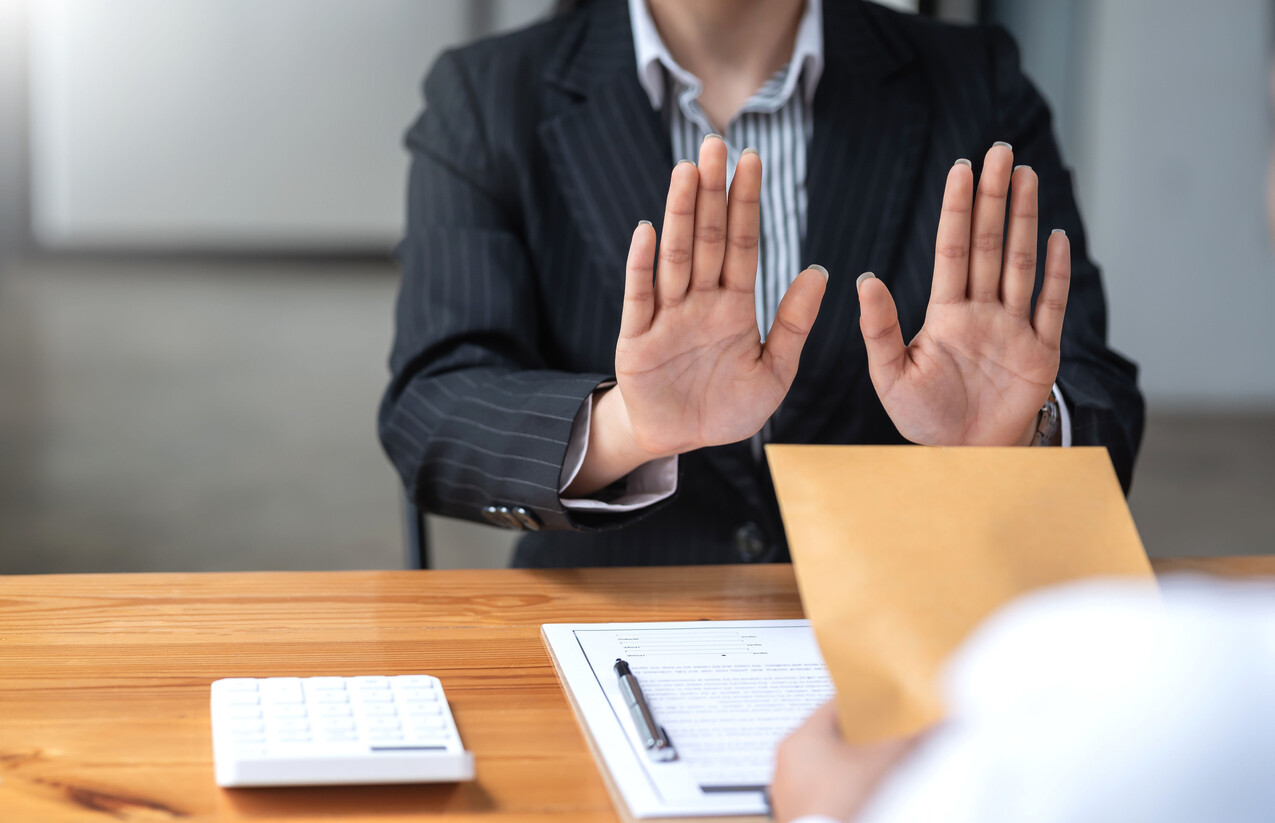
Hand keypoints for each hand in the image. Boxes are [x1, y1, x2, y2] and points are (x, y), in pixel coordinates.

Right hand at [565, 136, 826, 495]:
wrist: (683, 441)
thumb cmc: (729, 407)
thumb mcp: (774, 371)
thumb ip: (793, 324)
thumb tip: (820, 273)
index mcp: (734, 306)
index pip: (742, 244)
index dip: (746, 203)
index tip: (751, 160)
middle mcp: (699, 301)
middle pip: (707, 238)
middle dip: (712, 192)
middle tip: (714, 144)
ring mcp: (666, 317)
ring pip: (675, 257)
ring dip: (681, 214)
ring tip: (686, 171)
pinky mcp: (637, 340)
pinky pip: (640, 297)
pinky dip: (642, 266)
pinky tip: (647, 230)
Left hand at [771, 701, 917, 822]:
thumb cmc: (843, 801)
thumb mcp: (882, 765)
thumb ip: (910, 742)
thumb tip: (937, 728)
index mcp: (801, 738)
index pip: (832, 707)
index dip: (861, 704)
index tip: (881, 705)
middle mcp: (787, 759)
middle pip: (826, 737)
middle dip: (856, 737)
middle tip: (882, 736)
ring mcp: (786, 788)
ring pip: (820, 765)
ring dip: (845, 764)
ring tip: (872, 766)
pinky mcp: (791, 811)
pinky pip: (816, 789)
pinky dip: (835, 787)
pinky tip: (856, 794)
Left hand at [857, 143, 1070, 446]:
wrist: (962, 458)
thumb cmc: (923, 418)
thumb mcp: (891, 375)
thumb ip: (880, 328)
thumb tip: (865, 279)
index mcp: (946, 314)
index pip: (952, 249)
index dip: (957, 208)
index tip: (962, 167)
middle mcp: (981, 312)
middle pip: (989, 244)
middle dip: (995, 198)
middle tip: (1000, 151)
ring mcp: (1014, 328)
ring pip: (1021, 263)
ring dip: (1024, 220)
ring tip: (1026, 175)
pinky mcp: (1041, 353)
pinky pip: (1051, 306)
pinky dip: (1056, 273)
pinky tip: (1056, 236)